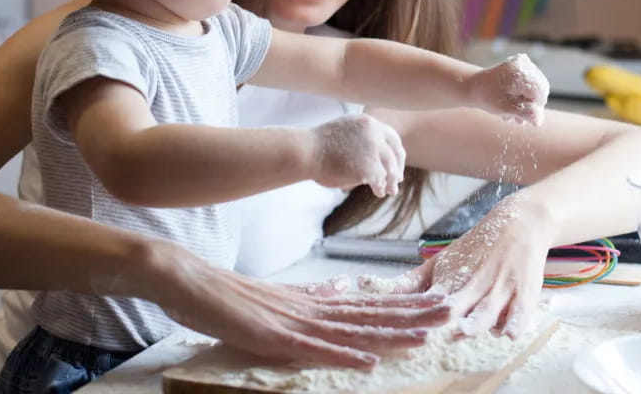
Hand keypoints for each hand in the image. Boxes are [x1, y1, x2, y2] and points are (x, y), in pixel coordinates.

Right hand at [153, 244, 450, 368]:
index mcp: (317, 301)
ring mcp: (295, 323)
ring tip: (427, 334)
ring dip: (393, 333)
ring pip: (353, 330)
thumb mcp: (280, 296)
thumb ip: (313, 294)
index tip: (438, 302)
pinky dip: (344, 355)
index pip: (370, 304)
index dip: (406, 304)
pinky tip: (370, 359)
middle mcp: (313, 309)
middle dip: (414, 315)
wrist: (188, 281)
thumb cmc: (231, 293)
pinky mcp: (274, 337)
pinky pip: (315, 350)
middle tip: (452, 312)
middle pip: (372, 314)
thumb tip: (343, 288)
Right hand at [310, 114, 405, 197]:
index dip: (395, 152)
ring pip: (389, 169)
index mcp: (368, 122)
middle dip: (396, 169)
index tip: (396, 163)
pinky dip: (380, 187)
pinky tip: (378, 192)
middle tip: (396, 181)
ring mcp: (373, 149)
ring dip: (390, 182)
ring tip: (389, 192)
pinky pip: (380, 181)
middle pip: (395, 153)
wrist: (305, 151)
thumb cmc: (318, 145)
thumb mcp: (343, 132)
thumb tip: (372, 155)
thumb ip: (360, 138)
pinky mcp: (369, 167)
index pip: (392, 137)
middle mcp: (375, 133)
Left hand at [357, 193, 550, 337]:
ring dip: (475, 321)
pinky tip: (508, 335)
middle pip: (457, 304)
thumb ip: (409, 281)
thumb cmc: (475, 248)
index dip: (418, 314)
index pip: (430, 299)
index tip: (403, 327)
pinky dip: (514, 323)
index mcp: (451, 277)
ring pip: (486, 309)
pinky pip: (520, 312)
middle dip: (444, 318)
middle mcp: (474, 284)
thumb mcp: (441, 261)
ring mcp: (500, 289)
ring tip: (463, 331)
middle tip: (430, 332)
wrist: (519, 223)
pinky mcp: (523, 294)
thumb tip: (366, 286)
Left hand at [467, 53, 548, 125]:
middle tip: (518, 119)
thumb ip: (522, 113)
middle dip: (531, 106)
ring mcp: (524, 64)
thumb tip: (539, 122)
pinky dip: (525, 95)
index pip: (540, 94)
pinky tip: (514, 103)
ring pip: (537, 88)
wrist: (474, 86)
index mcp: (519, 72)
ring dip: (527, 102)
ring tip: (513, 115)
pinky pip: (531, 83)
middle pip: (540, 90)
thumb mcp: (504, 108)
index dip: (534, 108)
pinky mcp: (522, 67)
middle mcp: (524, 64)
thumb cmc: (486, 96)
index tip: (521, 118)